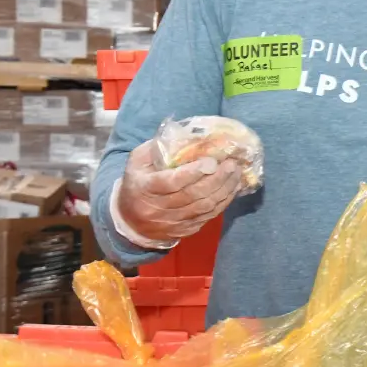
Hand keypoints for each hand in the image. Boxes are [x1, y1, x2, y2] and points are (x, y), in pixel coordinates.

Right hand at [115, 141, 244, 244]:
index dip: (193, 172)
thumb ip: (158, 148)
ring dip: (224, 190)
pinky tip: (232, 189)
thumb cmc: (137, 182)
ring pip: (204, 207)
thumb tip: (188, 136)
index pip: (171, 182)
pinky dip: (223, 202)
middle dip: (216, 179)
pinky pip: (208, 217)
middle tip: (231, 165)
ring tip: (236, 174)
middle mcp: (157, 208)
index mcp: (144, 188)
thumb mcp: (138, 162)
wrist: (130, 220)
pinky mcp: (184, 230)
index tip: (212, 161)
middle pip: (192, 195)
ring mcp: (172, 222)